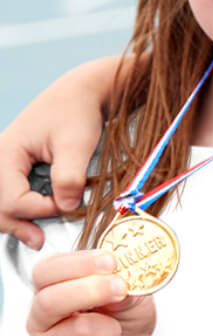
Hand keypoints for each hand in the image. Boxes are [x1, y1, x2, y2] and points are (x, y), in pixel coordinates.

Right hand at [0, 60, 112, 248]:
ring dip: (15, 221)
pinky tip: (33, 221)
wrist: (81, 94)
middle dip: (17, 224)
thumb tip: (65, 207)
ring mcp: (5, 164)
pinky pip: (9, 195)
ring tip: (36, 237)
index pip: (11, 197)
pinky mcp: (15, 168)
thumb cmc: (78, 112)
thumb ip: (69, 176)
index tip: (66, 206)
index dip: (38, 209)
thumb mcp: (77, 143)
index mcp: (6, 152)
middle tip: (39, 241)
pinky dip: (19, 210)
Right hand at [28, 251, 154, 335]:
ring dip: (111, 329)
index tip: (111, 261)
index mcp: (50, 291)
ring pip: (79, 331)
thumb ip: (123, 281)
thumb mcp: (131, 293)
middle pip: (50, 301)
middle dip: (92, 291)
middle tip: (120, 289)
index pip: (46, 271)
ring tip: (115, 333)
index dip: (78, 263)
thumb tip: (118, 278)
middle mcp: (40, 321)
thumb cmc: (123, 322)